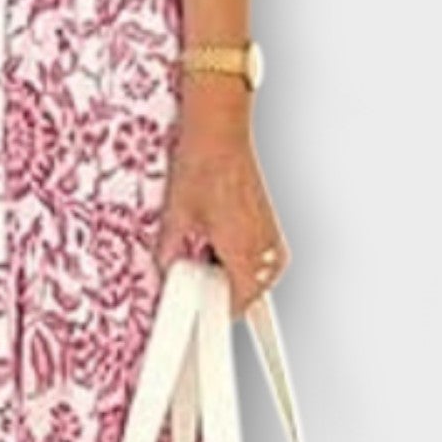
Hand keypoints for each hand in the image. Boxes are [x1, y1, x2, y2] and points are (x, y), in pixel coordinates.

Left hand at [153, 104, 290, 318]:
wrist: (221, 132)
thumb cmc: (206, 166)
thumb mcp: (177, 216)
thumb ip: (171, 253)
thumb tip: (168, 267)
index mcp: (246, 255)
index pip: (236, 306)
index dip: (212, 309)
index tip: (198, 307)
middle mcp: (268, 249)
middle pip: (247, 293)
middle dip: (219, 287)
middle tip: (193, 272)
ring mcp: (273, 236)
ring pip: (255, 275)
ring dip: (230, 269)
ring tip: (204, 242)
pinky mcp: (271, 224)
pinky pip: (260, 255)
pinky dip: (239, 253)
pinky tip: (217, 232)